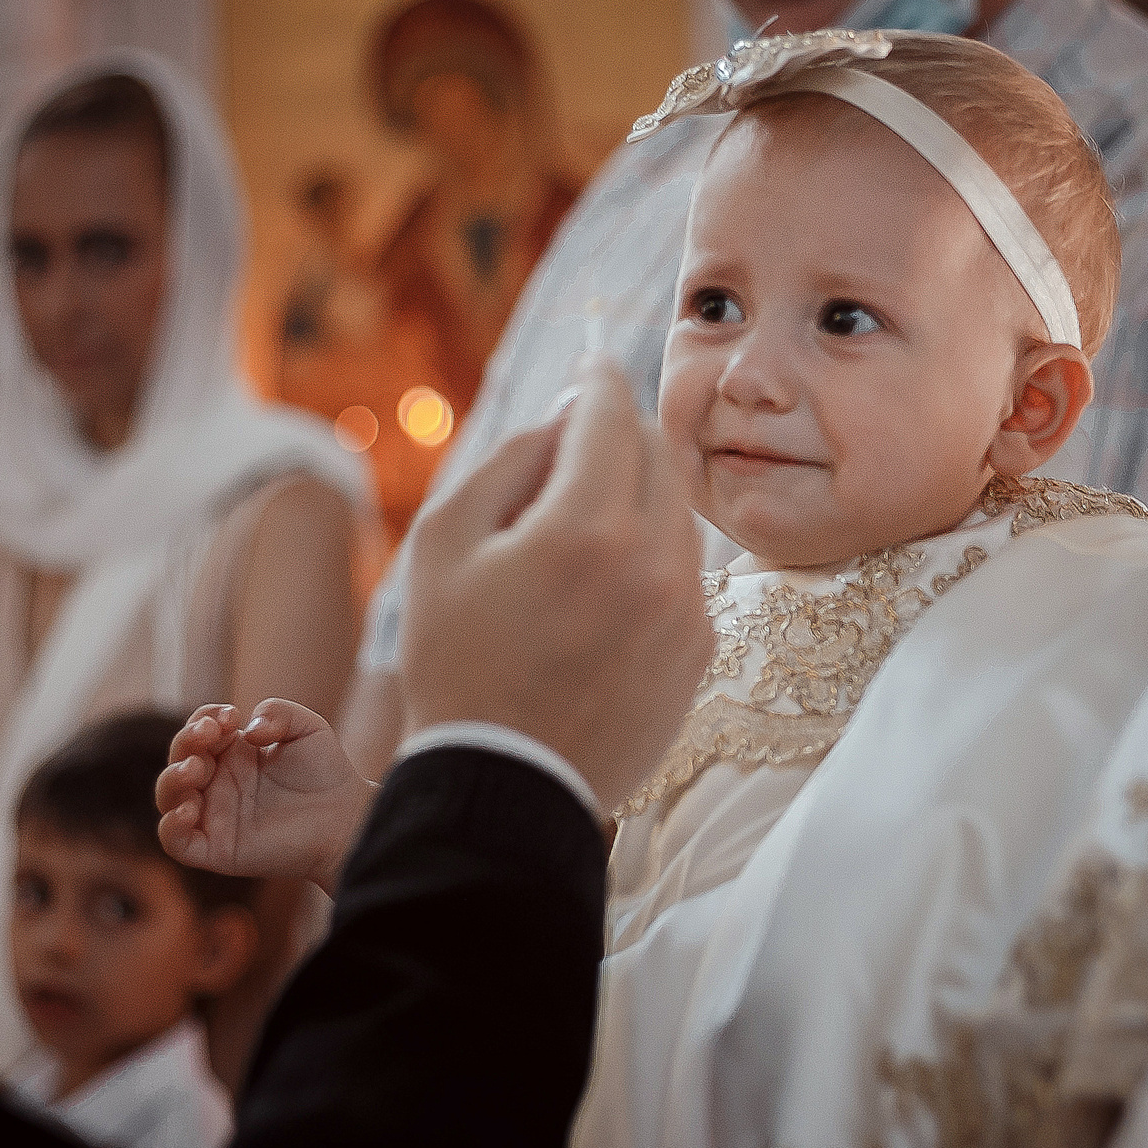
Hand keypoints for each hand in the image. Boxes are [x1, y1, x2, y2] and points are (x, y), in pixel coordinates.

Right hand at [157, 700, 373, 892]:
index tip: (232, 716)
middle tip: (211, 736)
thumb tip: (246, 731)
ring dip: (173, 779)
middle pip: (178, 759)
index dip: (205, 718)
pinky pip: (176, 842)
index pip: (198, 730)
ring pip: (168, 798)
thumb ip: (278, 712)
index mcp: (232, 754)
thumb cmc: (326, 773)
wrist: (346, 820)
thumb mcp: (308, 728)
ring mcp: (214, 816)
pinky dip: (170, 826)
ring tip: (196, 768)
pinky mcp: (217, 849)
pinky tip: (188, 809)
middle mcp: (217, 783)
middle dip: (186, 742)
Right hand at [399, 357, 713, 816]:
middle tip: (573, 449)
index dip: (598, 379)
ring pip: (678, 510)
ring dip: (636, 496)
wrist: (506, 784)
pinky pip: (685, 570)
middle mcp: (655, 563)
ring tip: (576, 530)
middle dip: (619, 435)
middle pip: (657, 454)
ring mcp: (688, 609)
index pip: (612, 413)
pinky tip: (600, 590)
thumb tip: (571, 411)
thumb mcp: (446, 542)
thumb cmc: (457, 660)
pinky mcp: (701, 648)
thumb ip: (513, 457)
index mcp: (587, 529)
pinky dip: (651, 556)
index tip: (590, 363)